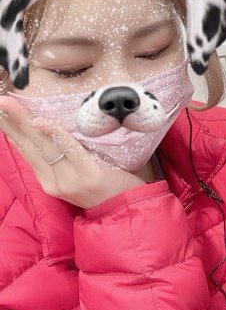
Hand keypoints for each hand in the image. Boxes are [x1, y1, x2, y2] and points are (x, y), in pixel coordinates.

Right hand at [0, 97, 145, 208]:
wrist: (129, 206)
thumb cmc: (105, 185)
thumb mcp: (76, 172)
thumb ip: (61, 157)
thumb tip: (47, 129)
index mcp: (49, 181)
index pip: (26, 151)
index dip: (12, 131)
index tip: (1, 112)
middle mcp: (55, 182)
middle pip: (30, 146)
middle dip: (12, 122)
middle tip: (0, 102)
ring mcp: (71, 180)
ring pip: (44, 146)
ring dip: (26, 122)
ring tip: (10, 106)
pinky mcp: (89, 175)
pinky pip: (71, 150)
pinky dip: (55, 134)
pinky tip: (40, 122)